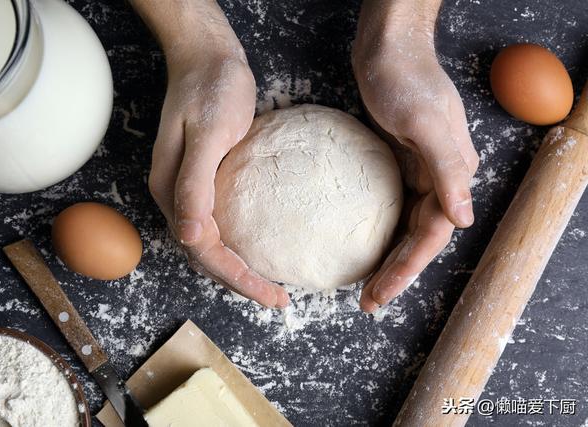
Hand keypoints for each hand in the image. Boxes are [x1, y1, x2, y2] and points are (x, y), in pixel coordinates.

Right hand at [148, 45, 289, 308]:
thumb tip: (190, 237)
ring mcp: (186, 188)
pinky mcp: (201, 178)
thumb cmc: (210, 89)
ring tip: (268, 284)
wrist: (206, 57)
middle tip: (277, 298)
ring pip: (209, 243)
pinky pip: (217, 222)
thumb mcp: (208, 133)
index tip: (272, 295)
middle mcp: (174, 195)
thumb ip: (195, 184)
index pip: (204, 250)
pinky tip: (257, 247)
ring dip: (237, 268)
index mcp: (171, 190)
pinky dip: (236, 243)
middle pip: (205, 254)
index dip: (237, 277)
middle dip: (239, 281)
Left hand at [352, 4, 478, 311]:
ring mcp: (419, 170)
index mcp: (451, 174)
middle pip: (418, 238)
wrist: (388, 46)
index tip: (378, 294)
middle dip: (396, 272)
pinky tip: (361, 241)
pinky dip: (381, 229)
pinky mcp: (399, 161)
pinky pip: (392, 206)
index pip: (431, 236)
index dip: (407, 269)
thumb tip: (465, 219)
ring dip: (388, 256)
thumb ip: (448, 170)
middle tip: (367, 301)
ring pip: (406, 226)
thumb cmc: (405, 78)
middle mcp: (440, 178)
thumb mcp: (425, 123)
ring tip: (365, 284)